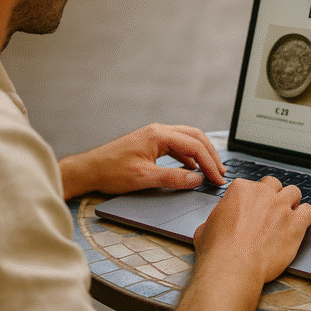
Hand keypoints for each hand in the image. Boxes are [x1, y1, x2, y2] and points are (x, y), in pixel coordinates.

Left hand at [58, 123, 225, 199]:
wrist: (90, 169)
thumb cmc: (111, 171)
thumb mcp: (143, 177)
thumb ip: (172, 177)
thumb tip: (196, 179)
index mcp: (158, 135)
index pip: (194, 146)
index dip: (209, 163)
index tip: (217, 179)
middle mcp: (158, 131)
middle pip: (195, 137)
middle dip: (210, 155)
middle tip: (221, 173)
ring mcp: (155, 135)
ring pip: (187, 139)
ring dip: (201, 154)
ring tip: (211, 170)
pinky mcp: (151, 143)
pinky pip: (177, 145)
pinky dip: (189, 156)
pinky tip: (192, 168)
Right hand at [154, 176, 310, 310]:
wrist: (233, 268)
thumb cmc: (217, 251)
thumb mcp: (205, 227)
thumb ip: (217, 218)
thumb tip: (216, 224)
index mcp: (240, 189)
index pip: (252, 185)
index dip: (254, 200)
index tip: (253, 210)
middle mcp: (263, 193)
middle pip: (275, 185)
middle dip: (274, 196)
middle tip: (271, 212)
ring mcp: (281, 207)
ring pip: (295, 193)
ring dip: (292, 203)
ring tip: (288, 217)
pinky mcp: (296, 223)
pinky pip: (310, 211)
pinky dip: (307, 217)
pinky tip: (301, 225)